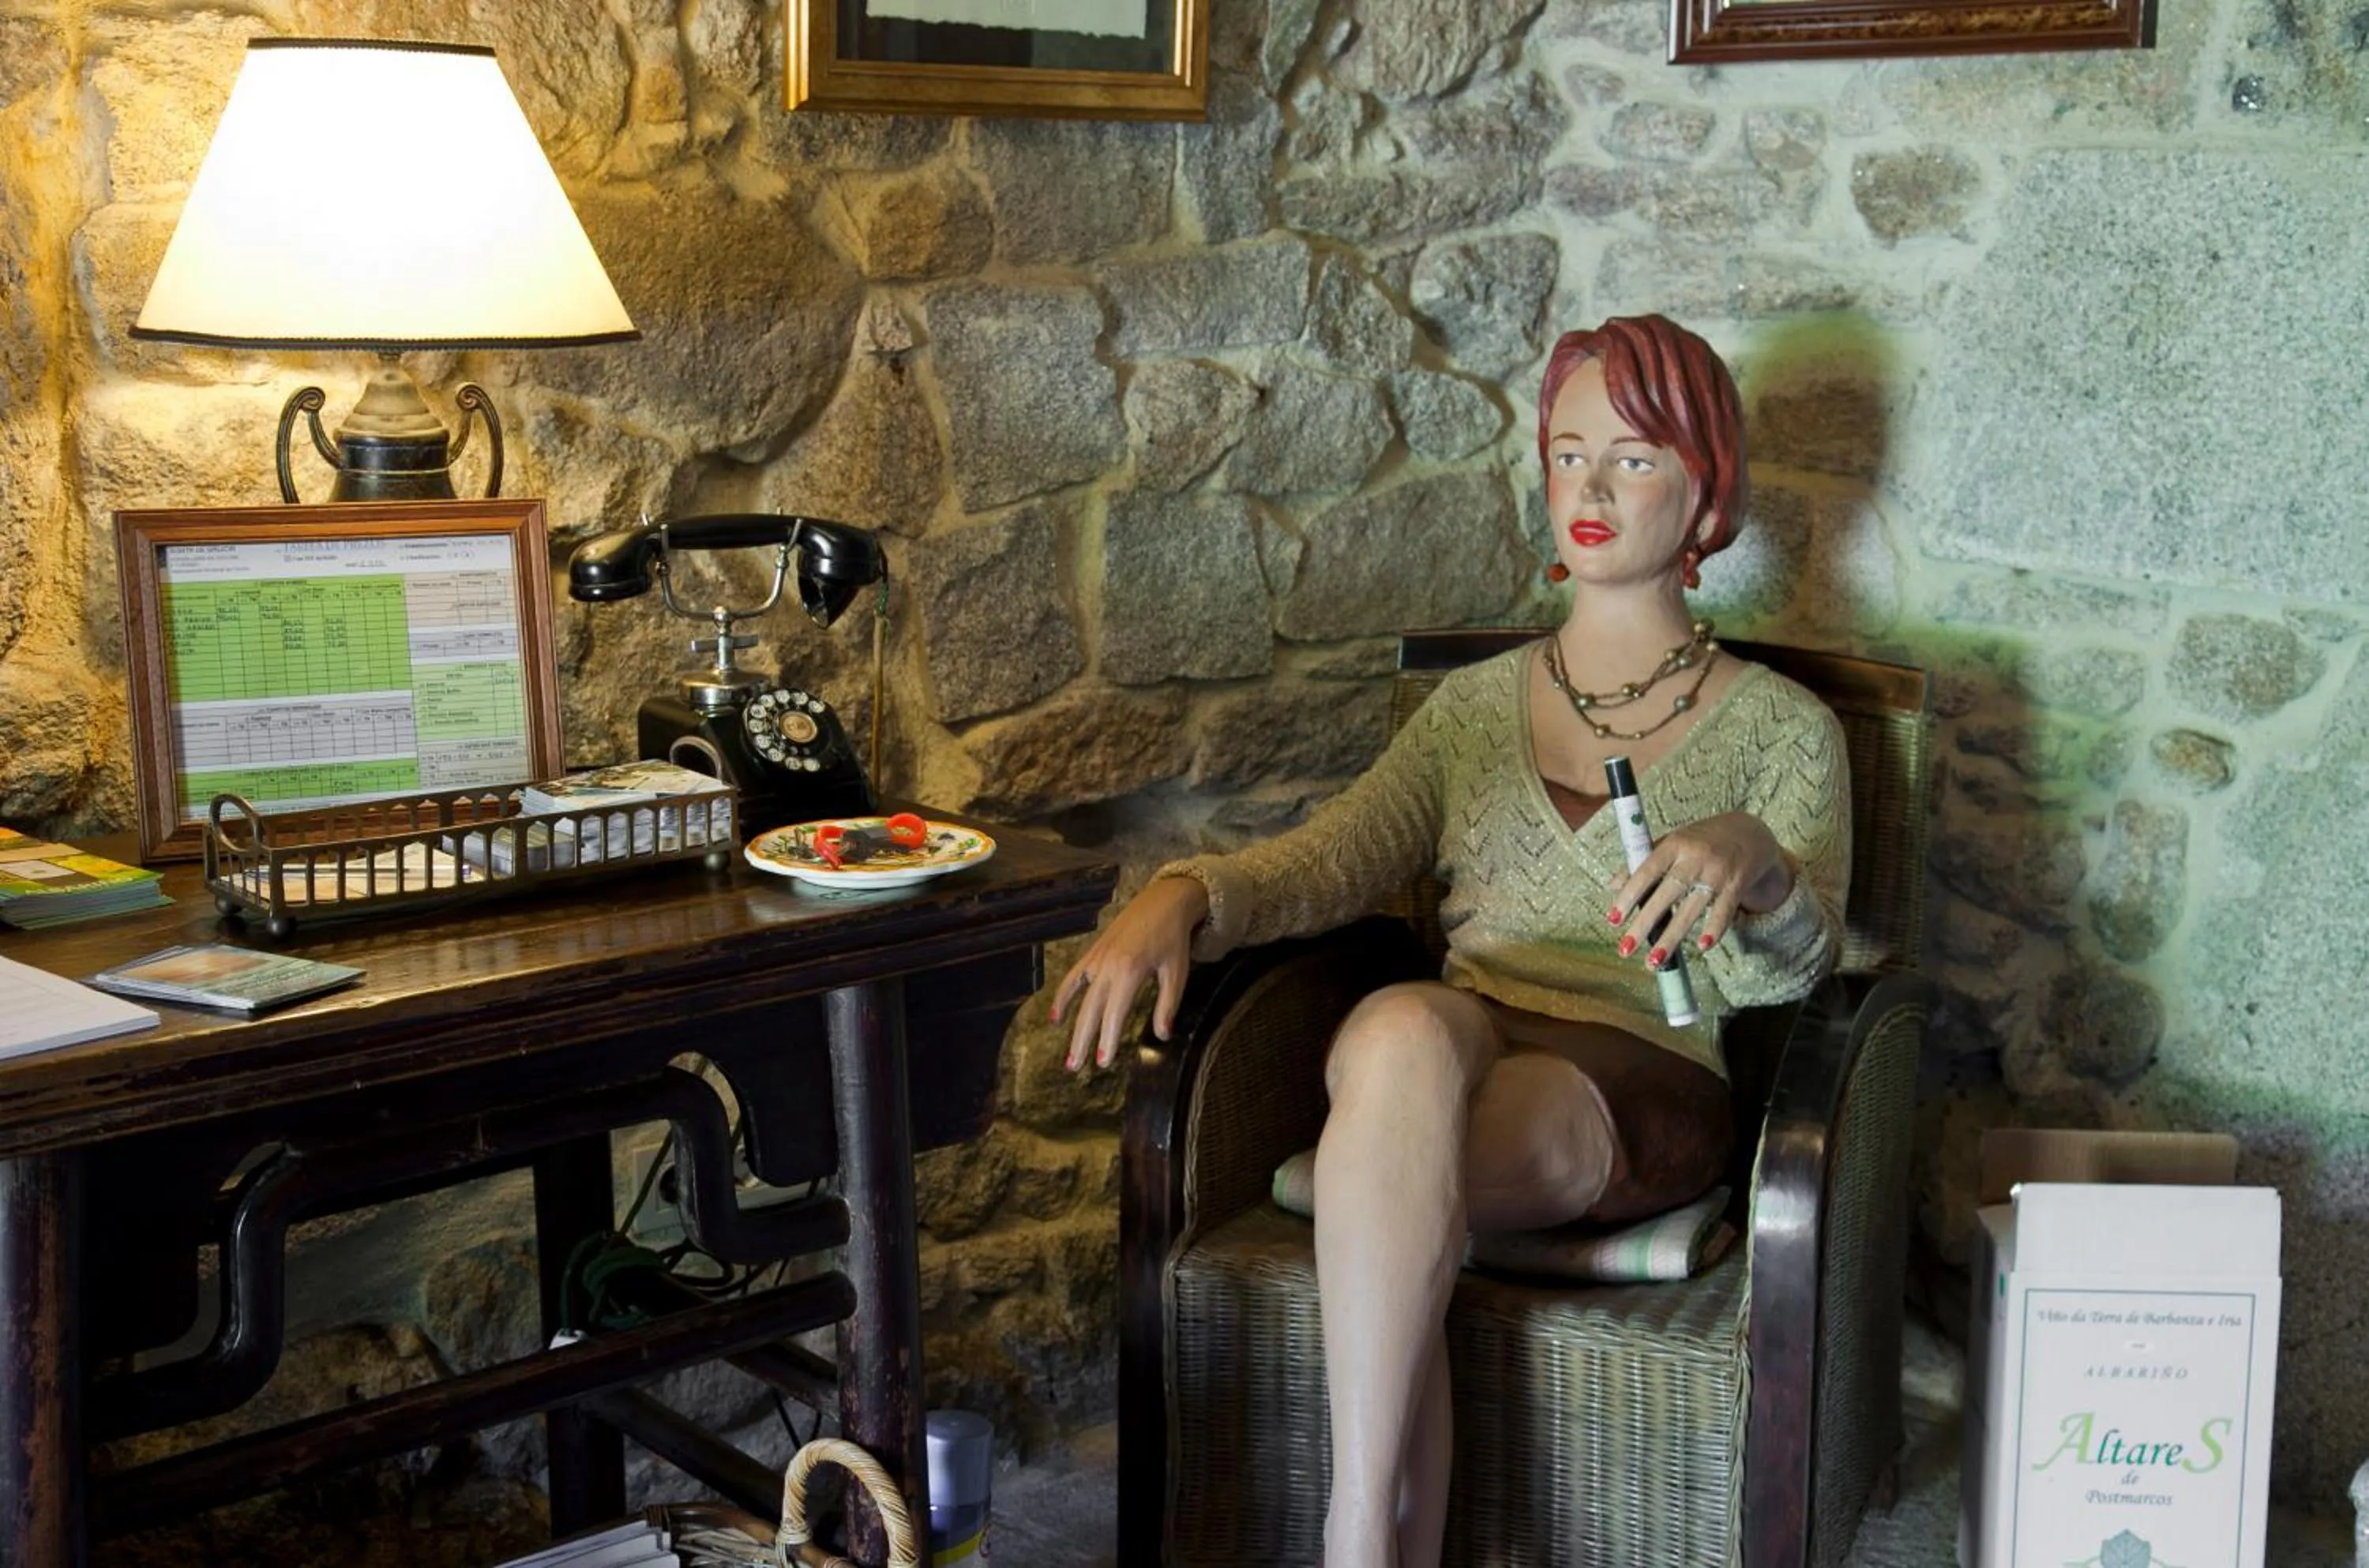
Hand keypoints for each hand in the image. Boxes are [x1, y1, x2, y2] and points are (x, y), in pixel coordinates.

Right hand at [1051, 875, 1208, 1070]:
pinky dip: (1062, 997)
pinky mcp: (1093, 953)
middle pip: (1091, 1011)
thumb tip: (1163, 1035)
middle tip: (1074, 1068)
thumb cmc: (1172, 939)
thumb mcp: (1177, 972)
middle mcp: (1108, 966)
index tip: (1103, 1063)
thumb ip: (1168, 1004)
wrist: (1163, 902)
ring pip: (1079, 999)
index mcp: (1130, 971)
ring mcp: (1097, 959)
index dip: (1108, 1039)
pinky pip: (1073, 978)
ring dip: (1072, 1027)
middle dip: (1083, 1041)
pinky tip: (1055, 1017)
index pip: (1115, 1013)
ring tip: (1068, 1054)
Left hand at [1605, 811, 1791, 967]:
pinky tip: (1702, 946)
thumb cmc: (1702, 841)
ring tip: (1654, 960)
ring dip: (1672, 937)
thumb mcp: (1673, 843)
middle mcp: (1695, 858)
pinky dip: (1714, 929)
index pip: (1647, 871)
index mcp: (1674, 845)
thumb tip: (1612, 884)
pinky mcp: (1737, 885)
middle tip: (1625, 949)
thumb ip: (1644, 863)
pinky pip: (1723, 911)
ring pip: (1691, 908)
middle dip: (1644, 923)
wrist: (1750, 832)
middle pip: (1667, 893)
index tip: (1613, 920)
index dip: (1628, 895)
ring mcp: (1717, 872)